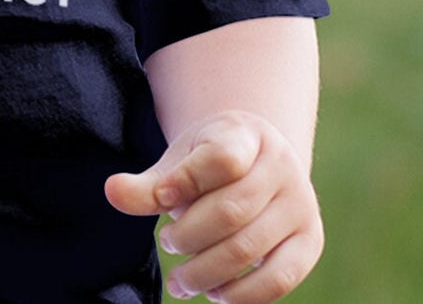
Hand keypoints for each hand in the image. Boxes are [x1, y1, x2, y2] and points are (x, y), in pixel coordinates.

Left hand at [105, 108, 323, 301]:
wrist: (259, 164)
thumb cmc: (208, 164)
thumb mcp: (179, 161)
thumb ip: (148, 184)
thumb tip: (112, 192)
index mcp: (247, 135)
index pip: (221, 158)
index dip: (185, 182)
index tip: (161, 199)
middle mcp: (283, 166)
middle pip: (231, 211)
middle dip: (188, 237)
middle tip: (166, 243)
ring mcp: (301, 204)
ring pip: (249, 248)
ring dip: (205, 273)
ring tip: (180, 281)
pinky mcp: (310, 241)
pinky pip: (278, 279)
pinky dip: (241, 295)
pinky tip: (214, 294)